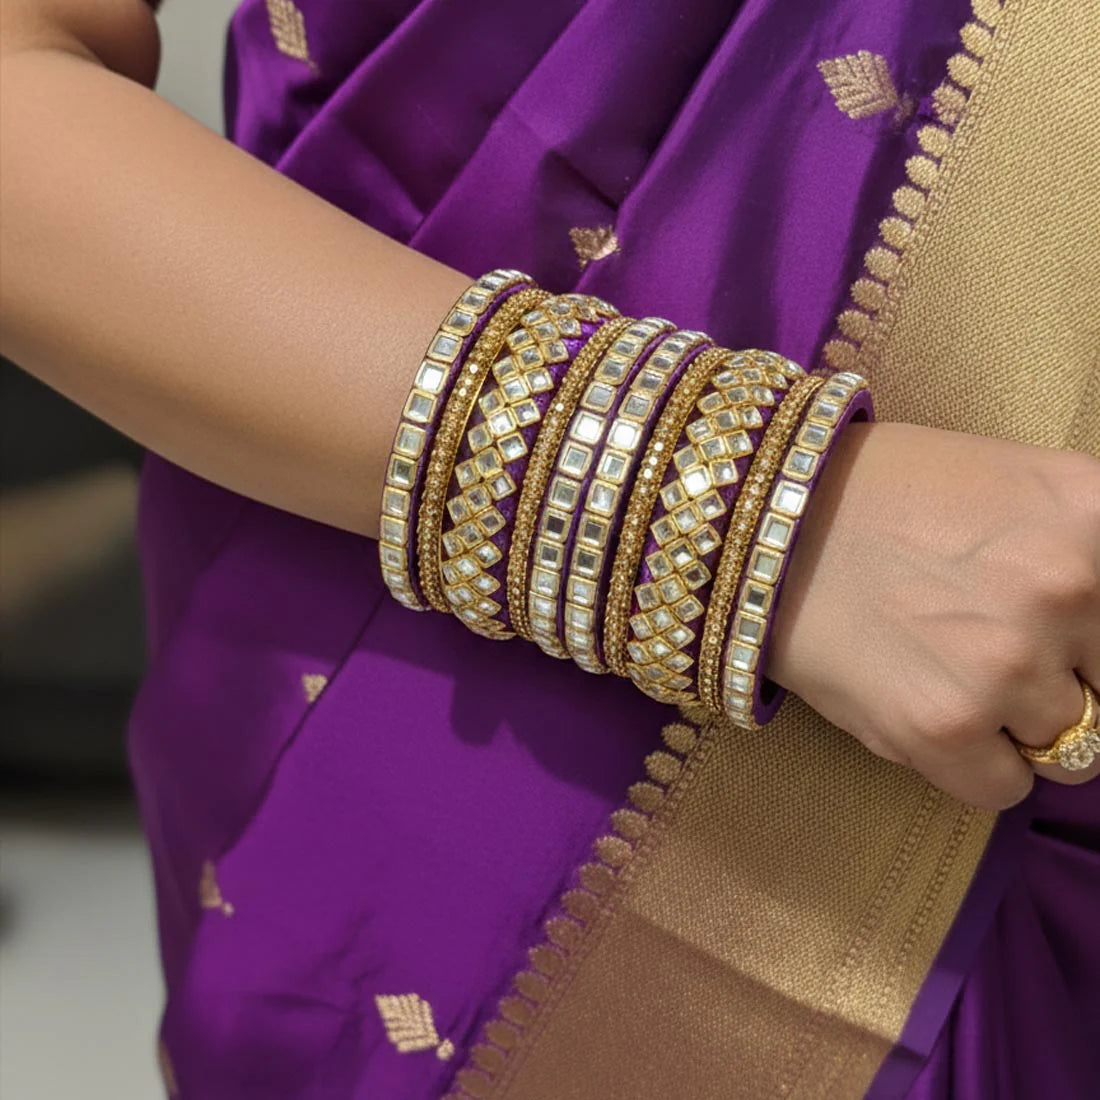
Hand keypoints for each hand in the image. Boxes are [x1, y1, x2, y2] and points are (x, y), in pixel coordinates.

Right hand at [768, 422, 1099, 809]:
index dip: (1095, 648)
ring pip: (1070, 750)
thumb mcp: (1020, 487)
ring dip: (1016, 725)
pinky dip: (971, 764)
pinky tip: (924, 708)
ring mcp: (1007, 665)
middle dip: (1066, 682)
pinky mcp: (943, 728)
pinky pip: (1004, 789)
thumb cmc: (887, 495)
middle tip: (994, 649)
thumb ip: (1090, 554)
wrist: (768, 524)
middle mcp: (1071, 591)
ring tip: (949, 675)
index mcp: (1098, 519)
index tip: (1069, 652)